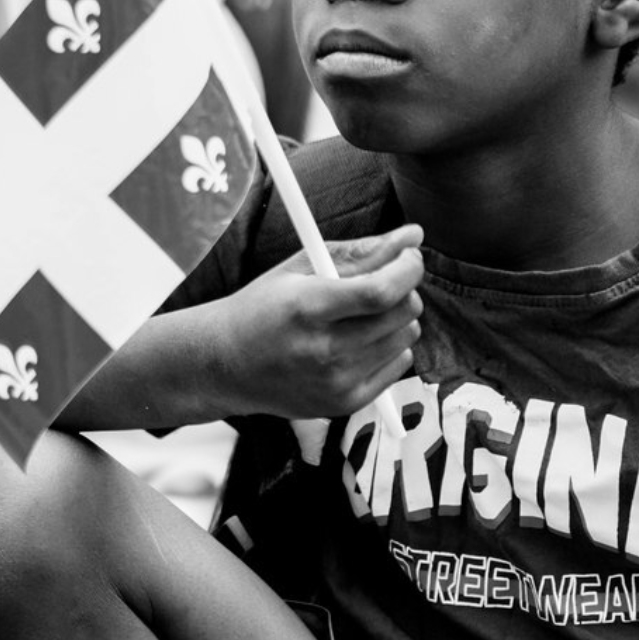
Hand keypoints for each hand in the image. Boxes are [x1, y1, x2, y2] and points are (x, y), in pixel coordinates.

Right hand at [209, 228, 423, 419]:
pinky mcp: (345, 403)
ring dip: (395, 319)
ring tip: (361, 315)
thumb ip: (358, 252)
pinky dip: (390, 348)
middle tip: (382, 282)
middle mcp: (324, 349)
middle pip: (401, 314)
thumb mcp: (298, 269)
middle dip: (403, 289)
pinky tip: (359, 342)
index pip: (380, 290)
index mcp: (307, 307)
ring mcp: (336, 381)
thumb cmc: (262, 309)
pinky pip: (399, 366)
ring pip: (406, 339)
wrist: (226, 365)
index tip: (409, 256)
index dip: (407, 269)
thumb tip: (413, 236)